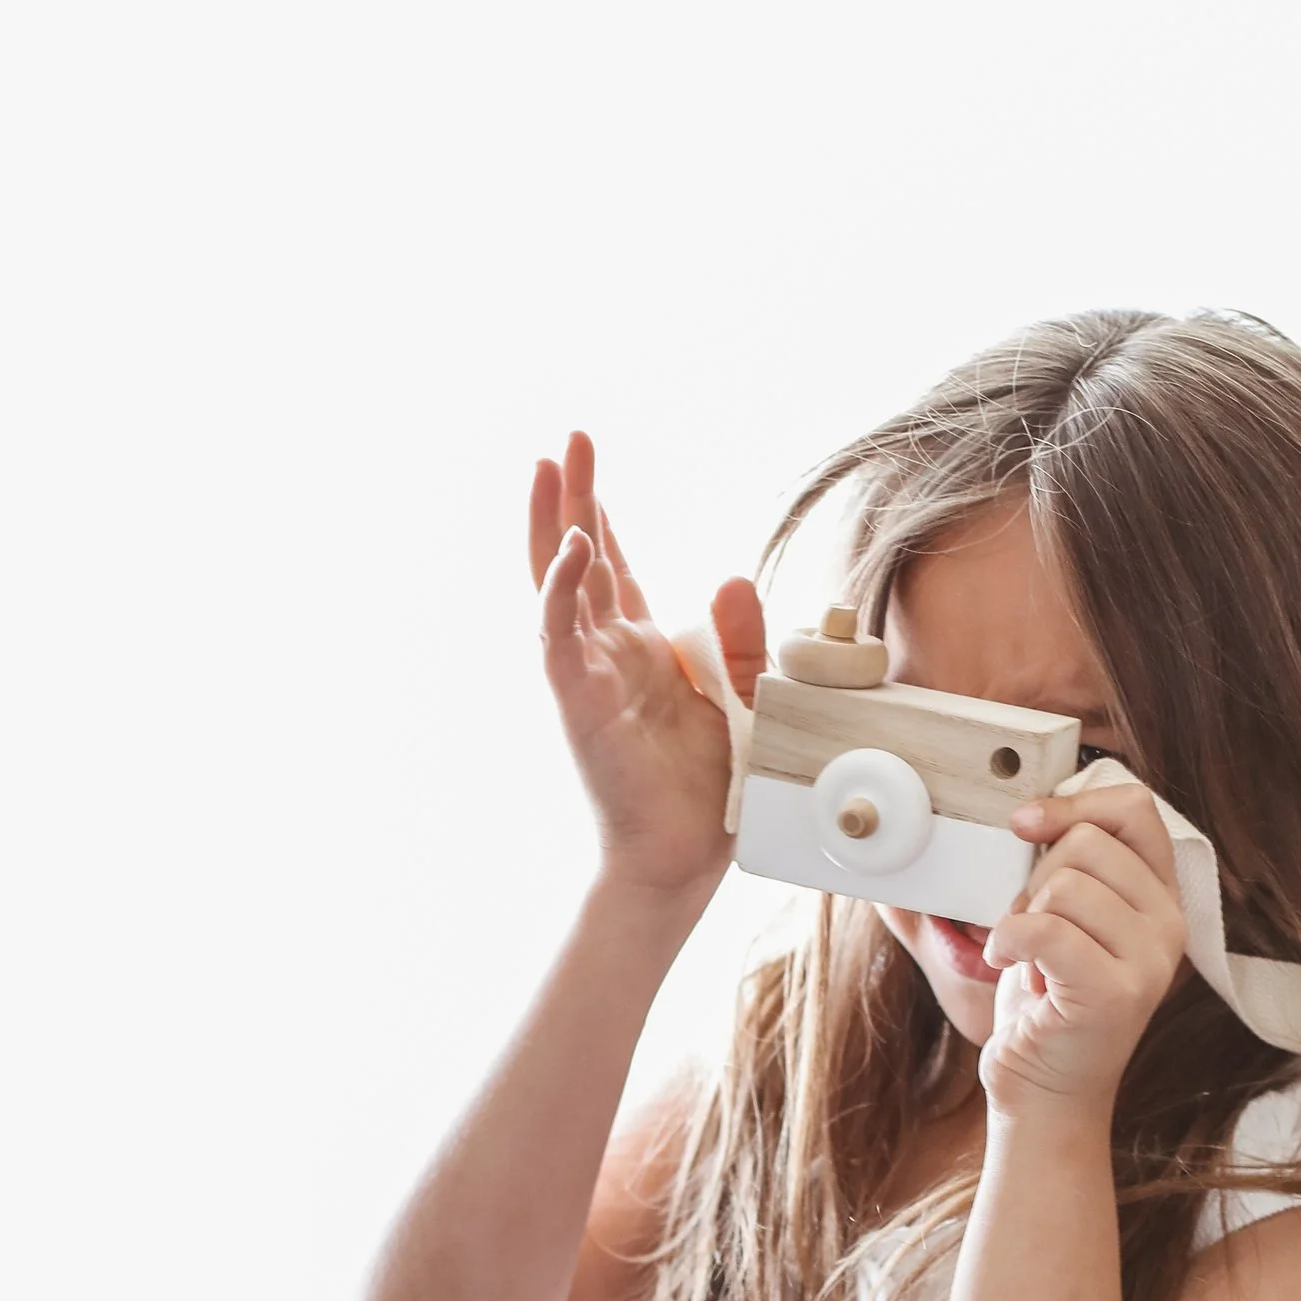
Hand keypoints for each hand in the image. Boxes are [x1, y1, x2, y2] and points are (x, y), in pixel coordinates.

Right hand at [529, 433, 767, 902]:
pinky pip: (561, 636)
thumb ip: (745, 640)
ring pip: (559, 584)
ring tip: (551, 463)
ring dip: (555, 522)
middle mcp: (607, 655)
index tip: (590, 466)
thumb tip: (729, 575)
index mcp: (643, 652)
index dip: (603, 517)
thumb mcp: (749, 700)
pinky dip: (563, 589)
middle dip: (576, 496)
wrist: (681, 862)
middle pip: (580, 558)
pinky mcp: (578, 703)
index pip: (615, 570)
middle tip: (570, 437)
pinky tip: (575, 546)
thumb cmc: (709, 794)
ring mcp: (587, 675)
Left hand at [978, 779, 1187, 1113]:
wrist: (1045, 1093)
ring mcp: (1150, 961)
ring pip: (1065, 884)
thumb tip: (1031, 810)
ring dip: (1021, 916)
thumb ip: (1071, 866)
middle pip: (1088, 842)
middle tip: (1029, 928)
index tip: (1024, 824)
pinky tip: (1007, 965)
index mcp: (1161, 897)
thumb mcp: (1066, 918)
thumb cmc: (1048, 1003)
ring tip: (1027, 956)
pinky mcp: (1115, 994)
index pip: (1136, 808)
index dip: (1073, 804)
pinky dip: (1006, 941)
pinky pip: (1045, 929)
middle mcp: (1169, 925)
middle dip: (1035, 878)